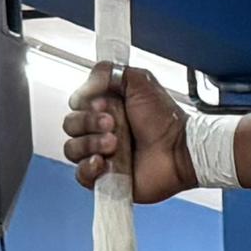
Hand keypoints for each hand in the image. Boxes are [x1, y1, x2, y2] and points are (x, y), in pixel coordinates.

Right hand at [63, 65, 197, 203]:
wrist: (180, 149)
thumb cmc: (165, 119)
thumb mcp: (139, 80)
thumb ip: (107, 72)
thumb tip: (84, 88)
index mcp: (104, 109)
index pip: (75, 105)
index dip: (86, 105)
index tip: (106, 104)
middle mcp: (99, 131)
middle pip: (70, 125)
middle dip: (89, 123)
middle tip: (113, 124)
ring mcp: (100, 155)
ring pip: (72, 149)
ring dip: (91, 144)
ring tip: (115, 144)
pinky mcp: (104, 178)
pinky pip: (80, 175)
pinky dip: (88, 168)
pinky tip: (104, 163)